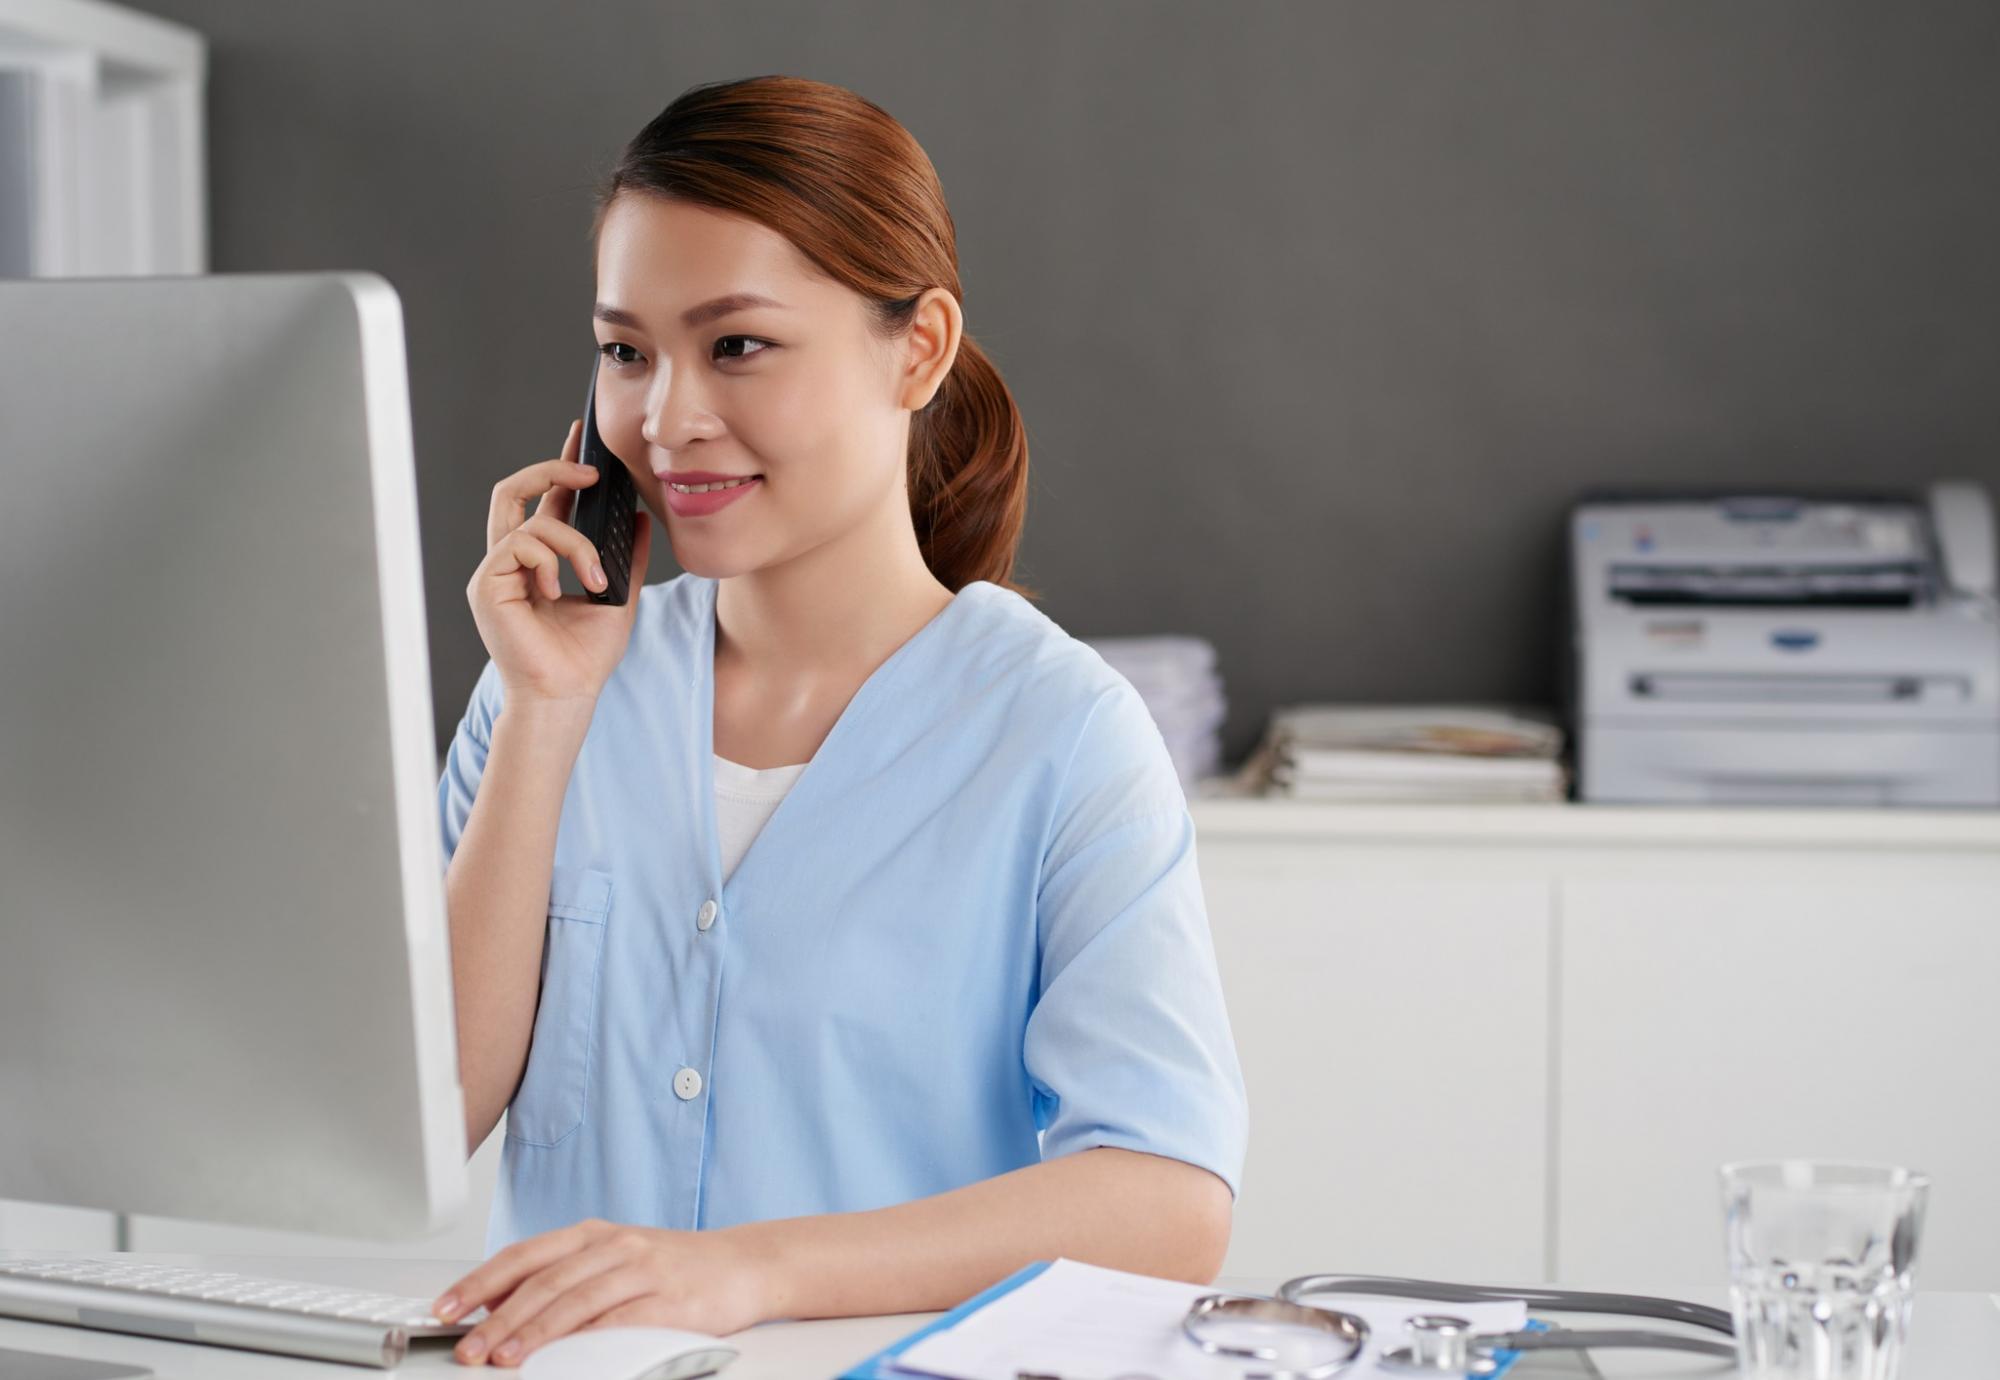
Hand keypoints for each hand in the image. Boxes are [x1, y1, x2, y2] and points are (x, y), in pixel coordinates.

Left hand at [431, 1218, 771, 1366]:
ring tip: (502, 1357)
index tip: (444, 1309)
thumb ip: (563, 1278)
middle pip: (542, 1281)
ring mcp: (643, 1269)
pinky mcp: (670, 1300)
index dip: (479, 1282)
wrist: (745, 1264)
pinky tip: (563, 1357)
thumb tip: (499, 1306)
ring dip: (533, 1331)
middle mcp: (613, 1245)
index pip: (522, 1256)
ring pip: (575, 1299)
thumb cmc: (673, 1267)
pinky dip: (586, 1340)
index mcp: (592, 1234)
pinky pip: (620, 1320)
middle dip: (496, 1317)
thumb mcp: (613, 1260)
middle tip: (466, 1347)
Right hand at [467, 419, 653, 708]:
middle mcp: (511, 562)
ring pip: (532, 523)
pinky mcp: (487, 586)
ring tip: (594, 580)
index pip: (544, 501)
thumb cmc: (586, 655)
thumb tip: (642, 516)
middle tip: (591, 473)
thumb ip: (625, 556)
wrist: (569, 694)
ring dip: (574, 545)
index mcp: (538, 561)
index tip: (584, 440)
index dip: (561, 467)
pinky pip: (520, 546)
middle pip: (514, 491)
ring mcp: (495, 572)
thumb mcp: (620, 595)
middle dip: (551, 470)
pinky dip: (551, 562)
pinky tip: (562, 590)